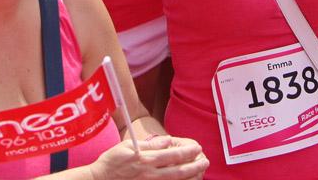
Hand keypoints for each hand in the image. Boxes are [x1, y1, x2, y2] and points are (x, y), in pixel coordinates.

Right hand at [91, 135, 208, 178]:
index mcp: (146, 160)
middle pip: (179, 171)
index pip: (173, 155)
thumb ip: (150, 144)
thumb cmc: (112, 162)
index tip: (197, 147)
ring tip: (201, 172)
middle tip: (205, 161)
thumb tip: (168, 140)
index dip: (188, 151)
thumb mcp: (128, 146)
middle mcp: (151, 174)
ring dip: (191, 177)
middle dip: (195, 166)